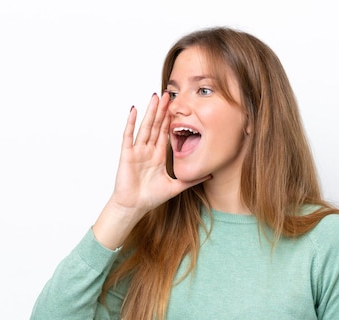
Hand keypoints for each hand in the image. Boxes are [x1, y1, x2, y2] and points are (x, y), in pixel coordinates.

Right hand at [110, 92, 209, 214]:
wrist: (134, 207)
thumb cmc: (151, 197)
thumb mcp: (176, 187)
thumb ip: (192, 180)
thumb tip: (210, 174)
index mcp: (159, 155)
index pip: (166, 132)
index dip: (172, 119)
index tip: (178, 106)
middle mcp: (148, 150)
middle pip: (156, 125)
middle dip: (163, 110)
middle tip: (169, 94)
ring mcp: (137, 151)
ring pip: (145, 126)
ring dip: (150, 112)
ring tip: (155, 97)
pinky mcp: (127, 154)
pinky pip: (129, 136)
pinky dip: (130, 122)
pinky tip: (134, 110)